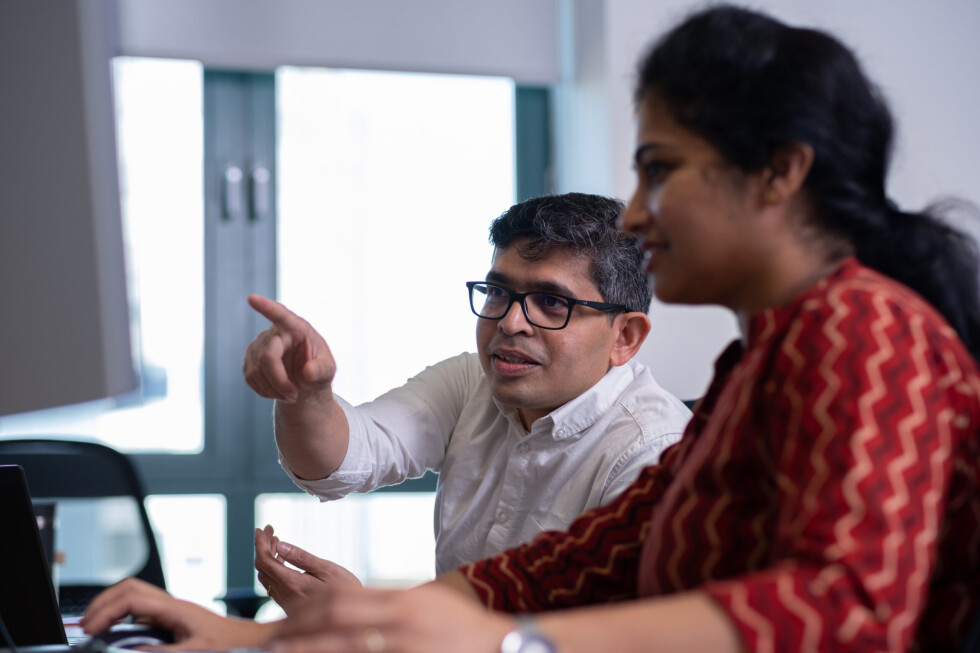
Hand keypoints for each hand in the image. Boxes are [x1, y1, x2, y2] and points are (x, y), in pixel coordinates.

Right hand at [81, 577, 273, 649]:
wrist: (252, 641)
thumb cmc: (230, 644)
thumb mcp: (195, 652)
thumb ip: (161, 652)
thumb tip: (131, 650)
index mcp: (176, 608)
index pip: (131, 597)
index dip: (105, 611)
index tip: (90, 629)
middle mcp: (173, 604)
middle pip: (129, 588)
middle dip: (103, 602)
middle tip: (84, 625)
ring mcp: (173, 609)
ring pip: (135, 596)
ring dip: (112, 607)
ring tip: (94, 627)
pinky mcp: (175, 617)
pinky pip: (143, 609)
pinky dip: (124, 615)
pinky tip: (116, 631)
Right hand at [244, 294, 336, 403]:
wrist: (305, 382)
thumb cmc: (318, 370)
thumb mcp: (328, 371)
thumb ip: (322, 370)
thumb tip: (308, 372)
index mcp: (297, 327)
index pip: (280, 315)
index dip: (266, 307)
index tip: (252, 298)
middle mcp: (275, 332)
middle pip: (267, 357)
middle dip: (279, 381)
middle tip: (294, 397)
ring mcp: (259, 344)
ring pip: (256, 371)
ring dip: (273, 389)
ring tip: (290, 394)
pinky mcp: (249, 358)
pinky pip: (249, 378)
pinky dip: (264, 391)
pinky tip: (276, 391)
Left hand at [255, 525, 360, 615]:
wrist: (353, 615)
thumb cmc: (345, 590)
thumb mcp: (327, 569)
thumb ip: (301, 557)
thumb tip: (280, 545)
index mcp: (293, 583)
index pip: (265, 561)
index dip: (260, 543)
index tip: (261, 529)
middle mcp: (285, 595)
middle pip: (262, 568)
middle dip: (263, 547)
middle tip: (269, 531)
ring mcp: (286, 602)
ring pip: (266, 576)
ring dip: (267, 557)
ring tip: (276, 541)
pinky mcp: (289, 605)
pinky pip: (272, 584)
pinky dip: (273, 568)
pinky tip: (282, 558)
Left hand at [272, 583, 512, 652]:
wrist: (502, 643)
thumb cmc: (463, 627)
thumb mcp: (425, 605)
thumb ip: (390, 606)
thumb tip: (352, 610)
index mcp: (401, 599)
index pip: (343, 596)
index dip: (309, 607)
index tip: (284, 617)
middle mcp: (401, 617)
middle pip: (338, 615)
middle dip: (300, 626)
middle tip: (271, 639)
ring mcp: (408, 641)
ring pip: (348, 643)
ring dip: (311, 649)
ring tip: (281, 652)